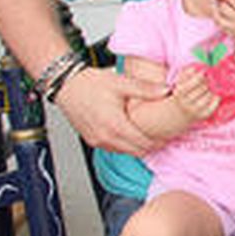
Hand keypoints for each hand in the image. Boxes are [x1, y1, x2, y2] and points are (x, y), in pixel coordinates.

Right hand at [52, 66, 166, 155]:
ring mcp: (97, 140)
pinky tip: (130, 132)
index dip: (160, 141)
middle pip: (137, 152)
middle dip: (152, 145)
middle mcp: (105, 137)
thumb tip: (167, 90)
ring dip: (138, 146)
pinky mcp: (91, 140)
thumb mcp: (121, 83)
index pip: (145, 144)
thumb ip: (146, 89)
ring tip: (148, 133)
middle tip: (163, 135)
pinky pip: (113, 148)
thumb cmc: (90, 83)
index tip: (170, 134)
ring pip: (125, 152)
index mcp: (115, 125)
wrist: (65, 84)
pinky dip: (124, 144)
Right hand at [169, 65, 219, 123]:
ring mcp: (195, 110)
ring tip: (208, 88)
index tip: (203, 73)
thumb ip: (184, 75)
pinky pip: (213, 106)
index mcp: (180, 93)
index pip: (194, 82)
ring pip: (209, 95)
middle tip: (208, 80)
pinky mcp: (203, 115)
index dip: (200, 76)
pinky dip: (216, 99)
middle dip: (206, 82)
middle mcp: (187, 103)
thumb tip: (194, 68)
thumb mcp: (178, 85)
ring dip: (211, 90)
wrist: (178, 115)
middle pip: (203, 88)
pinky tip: (215, 96)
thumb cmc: (179, 96)